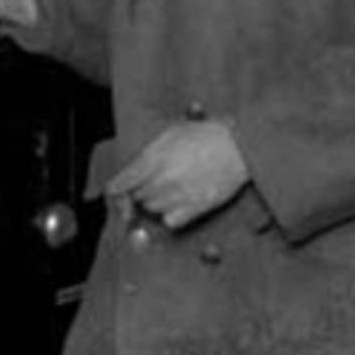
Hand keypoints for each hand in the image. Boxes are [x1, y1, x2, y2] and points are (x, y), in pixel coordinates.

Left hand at [103, 120, 248, 230]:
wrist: (240, 148)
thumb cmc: (207, 136)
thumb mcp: (172, 133)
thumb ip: (147, 153)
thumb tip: (130, 171)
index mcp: (155, 159)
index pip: (121, 183)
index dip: (115, 189)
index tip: (115, 191)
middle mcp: (163, 180)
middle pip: (137, 197)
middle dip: (142, 188)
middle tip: (157, 178)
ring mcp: (178, 197)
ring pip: (151, 209)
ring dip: (156, 201)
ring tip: (174, 185)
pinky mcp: (193, 210)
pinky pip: (169, 222)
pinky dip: (171, 215)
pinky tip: (181, 201)